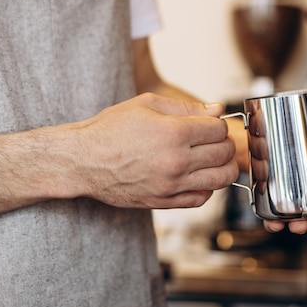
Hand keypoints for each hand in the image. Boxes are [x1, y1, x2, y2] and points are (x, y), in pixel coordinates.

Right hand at [69, 93, 238, 208]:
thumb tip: (217, 110)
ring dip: (223, 166)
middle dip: (224, 143)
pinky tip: (197, 176)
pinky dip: (207, 187)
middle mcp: (177, 161)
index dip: (218, 124)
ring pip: (221, 179)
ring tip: (213, 159)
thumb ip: (186, 107)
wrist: (83, 160)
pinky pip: (202, 199)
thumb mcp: (147, 104)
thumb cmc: (111, 129)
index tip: (209, 124)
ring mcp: (172, 185)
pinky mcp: (164, 202)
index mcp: (174, 133)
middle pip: (224, 153)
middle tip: (213, 140)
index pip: (219, 130)